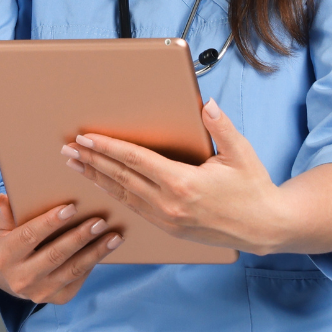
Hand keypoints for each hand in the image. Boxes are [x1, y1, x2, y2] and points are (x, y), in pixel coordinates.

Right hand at [0, 194, 121, 303]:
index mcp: (4, 257)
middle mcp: (20, 278)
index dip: (50, 222)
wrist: (10, 277)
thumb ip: (7, 213)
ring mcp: (40, 292)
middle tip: (99, 222)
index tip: (71, 207)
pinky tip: (107, 248)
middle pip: (55, 255)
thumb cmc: (9, 243)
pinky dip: (94, 262)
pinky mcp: (58, 299)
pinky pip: (79, 279)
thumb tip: (6, 197)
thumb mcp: (1, 228)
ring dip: (95, 252)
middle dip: (79, 237)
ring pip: (72, 270)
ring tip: (114, 236)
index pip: (28, 236)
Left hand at [63, 99, 291, 253]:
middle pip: (120, 178)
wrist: (264, 228)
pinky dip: (113, 194)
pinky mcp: (168, 228)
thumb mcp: (241, 153)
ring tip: (75, 165)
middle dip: (91, 162)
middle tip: (67, 149)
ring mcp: (167, 219)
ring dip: (96, 178)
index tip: (85, 138)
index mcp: (183, 183)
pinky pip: (133, 208)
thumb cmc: (253, 188)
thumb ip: (221, 127)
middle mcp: (169, 204)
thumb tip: (206, 103)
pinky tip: (101, 185)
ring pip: (122, 196)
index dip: (107, 148)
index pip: (135, 161)